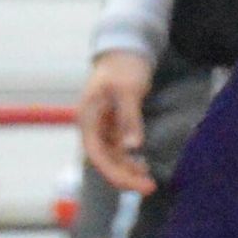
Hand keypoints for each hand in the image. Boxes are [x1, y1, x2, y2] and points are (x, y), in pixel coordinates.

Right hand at [78, 47, 156, 195]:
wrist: (124, 50)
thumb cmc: (123, 67)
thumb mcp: (128, 91)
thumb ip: (129, 119)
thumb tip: (131, 148)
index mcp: (87, 119)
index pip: (97, 155)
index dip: (115, 173)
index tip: (138, 183)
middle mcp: (91, 127)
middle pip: (103, 161)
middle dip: (124, 177)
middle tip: (150, 187)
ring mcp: (101, 127)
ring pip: (111, 158)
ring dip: (127, 171)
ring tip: (149, 182)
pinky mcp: (111, 126)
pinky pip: (117, 150)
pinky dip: (129, 160)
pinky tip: (143, 167)